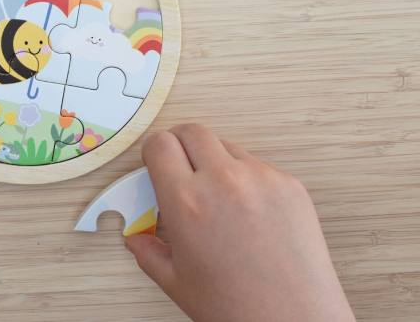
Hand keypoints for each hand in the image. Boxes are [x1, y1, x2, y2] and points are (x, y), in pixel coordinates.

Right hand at [125, 124, 354, 321]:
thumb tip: (137, 238)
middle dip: (180, 145)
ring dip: (214, 160)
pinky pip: (257, 165)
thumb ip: (149, 252)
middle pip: (192, 131)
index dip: (153, 152)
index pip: (159, 144)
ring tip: (218, 198)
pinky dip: (246, 177)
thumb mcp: (177, 282)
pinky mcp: (289, 184)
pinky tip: (247, 211)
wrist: (296, 321)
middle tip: (181, 168)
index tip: (155, 163)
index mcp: (187, 202)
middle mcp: (223, 181)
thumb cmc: (238, 308)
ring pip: (226, 145)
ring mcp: (261, 179)